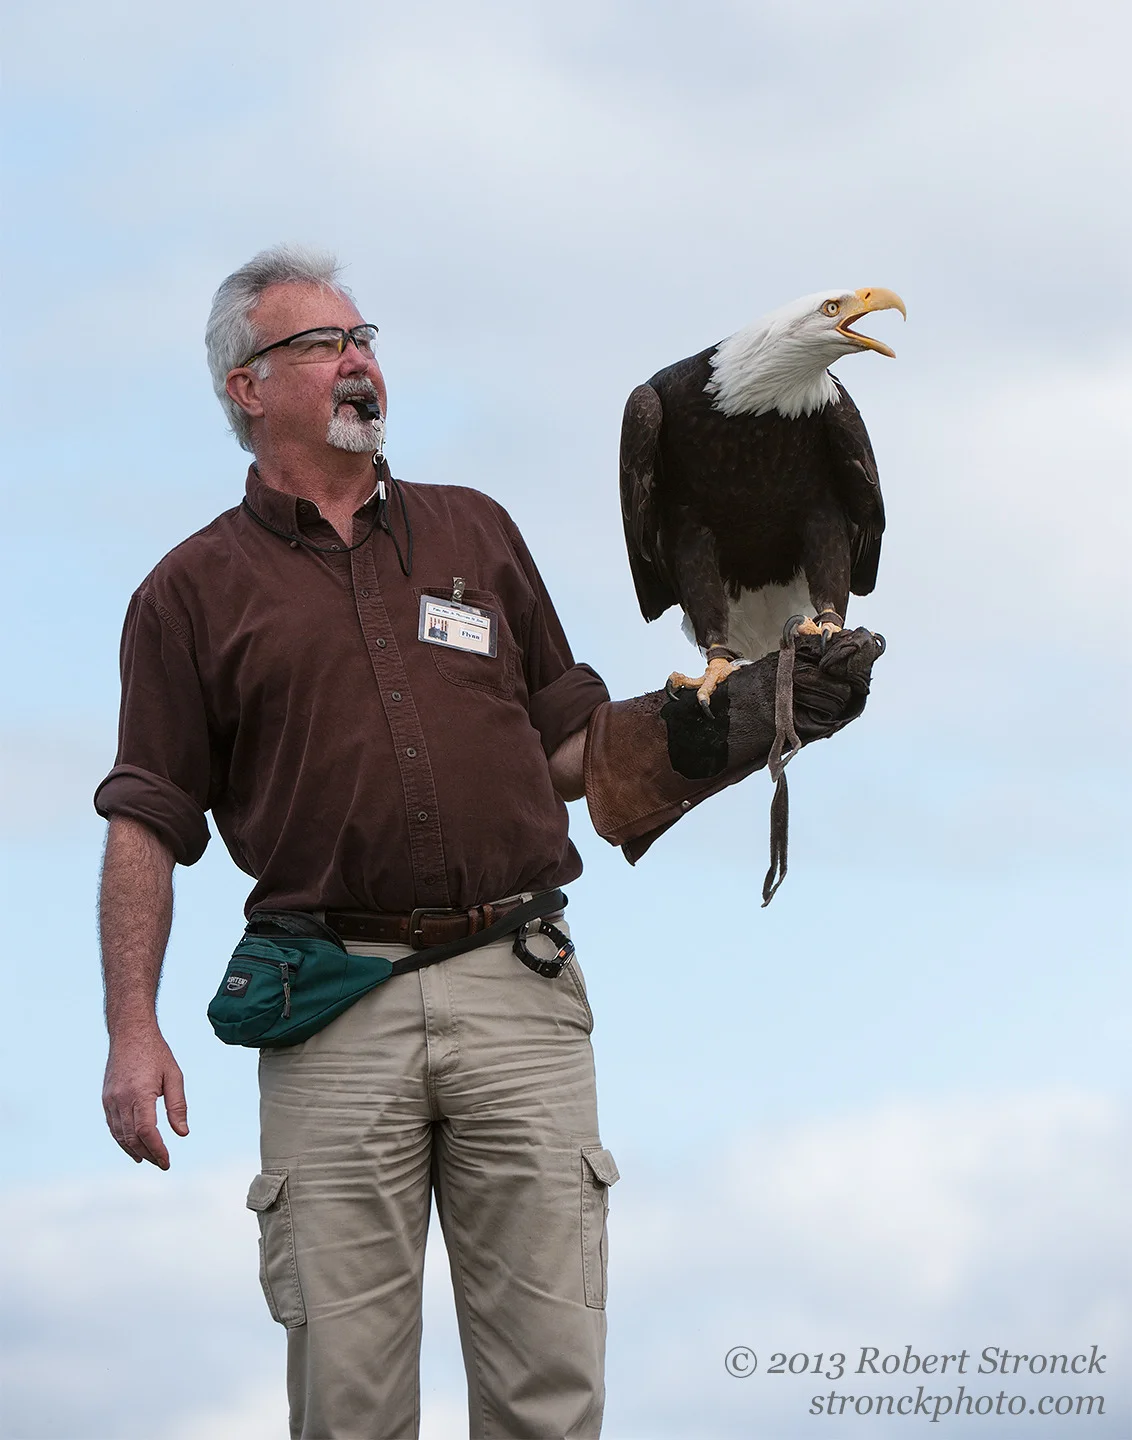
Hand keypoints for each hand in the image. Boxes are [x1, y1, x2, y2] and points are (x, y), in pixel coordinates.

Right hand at [102, 1024, 188, 1168]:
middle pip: (132, 1137)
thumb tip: (182, 1133)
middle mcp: (121, 1099)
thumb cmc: (156, 1053)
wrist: (130, 1033)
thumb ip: (177, 1106)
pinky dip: (122, 1139)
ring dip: (134, 1150)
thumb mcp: (174, 1076)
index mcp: (139, 1093)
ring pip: (119, 1135)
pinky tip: (133, 1146)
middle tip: (162, 1163)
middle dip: (148, 1154)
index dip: (157, 1150)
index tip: (167, 1161)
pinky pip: (112, 1126)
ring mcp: (110, 1100)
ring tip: (149, 1159)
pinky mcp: (106, 1098)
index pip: (146, 1131)